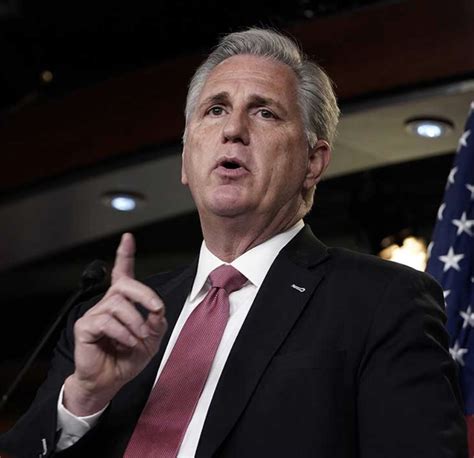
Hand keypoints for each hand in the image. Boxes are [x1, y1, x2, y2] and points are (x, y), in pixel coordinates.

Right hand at [63, 233, 166, 415]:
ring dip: (135, 321)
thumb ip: (156, 322)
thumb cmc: (127, 358)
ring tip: (139, 338)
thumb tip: (156, 310)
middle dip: (145, 294)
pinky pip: (106, 321)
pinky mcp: (84, 327)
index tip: (128, 238)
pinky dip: (122, 332)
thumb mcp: (151, 339)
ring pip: (118, 304)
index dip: (124, 255)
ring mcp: (94, 314)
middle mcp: (107, 304)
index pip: (122, 273)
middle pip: (124, 284)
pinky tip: (127, 342)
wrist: (109, 381)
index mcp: (122, 303)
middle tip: (156, 309)